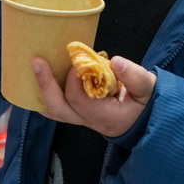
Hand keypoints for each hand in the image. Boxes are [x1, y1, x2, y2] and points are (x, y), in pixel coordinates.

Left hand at [32, 56, 156, 136]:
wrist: (149, 122)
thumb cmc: (148, 103)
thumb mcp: (148, 88)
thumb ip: (134, 76)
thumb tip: (115, 61)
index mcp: (104, 116)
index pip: (79, 98)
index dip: (75, 79)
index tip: (80, 61)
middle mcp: (89, 122)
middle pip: (59, 109)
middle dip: (46, 84)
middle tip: (37, 61)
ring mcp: (83, 121)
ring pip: (55, 112)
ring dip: (42, 92)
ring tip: (34, 70)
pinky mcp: (80, 116)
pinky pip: (58, 111)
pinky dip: (47, 97)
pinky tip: (41, 82)